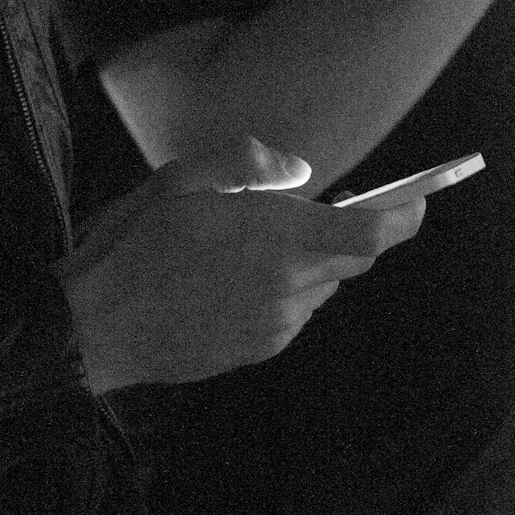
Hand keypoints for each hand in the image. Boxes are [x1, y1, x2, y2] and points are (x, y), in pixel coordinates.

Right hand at [55, 134, 423, 395]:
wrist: (94, 327)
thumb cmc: (134, 242)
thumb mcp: (183, 175)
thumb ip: (251, 162)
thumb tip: (301, 172)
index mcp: (275, 238)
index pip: (370, 236)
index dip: (405, 217)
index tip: (420, 199)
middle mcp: (288, 288)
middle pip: (351, 260)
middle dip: (345, 231)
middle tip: (306, 207)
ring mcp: (275, 327)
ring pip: (319, 285)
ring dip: (305, 261)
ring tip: (245, 243)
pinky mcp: (258, 352)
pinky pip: (292, 312)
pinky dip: (280, 288)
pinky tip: (227, 277)